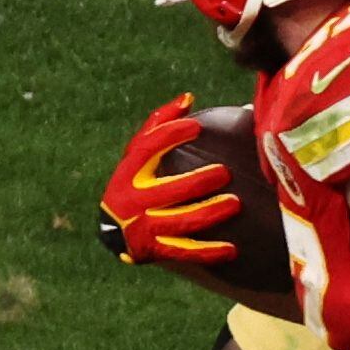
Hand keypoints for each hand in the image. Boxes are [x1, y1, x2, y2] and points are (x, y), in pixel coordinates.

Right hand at [95, 91, 240, 269]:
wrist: (115, 232)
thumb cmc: (136, 181)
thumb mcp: (138, 155)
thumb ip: (159, 126)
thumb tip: (189, 98)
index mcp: (129, 173)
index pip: (147, 150)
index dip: (170, 136)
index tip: (197, 126)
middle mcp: (134, 201)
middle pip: (168, 191)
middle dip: (197, 182)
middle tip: (225, 173)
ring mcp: (144, 228)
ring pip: (180, 222)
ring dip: (209, 214)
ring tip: (235, 204)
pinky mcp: (156, 250)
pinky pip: (185, 251)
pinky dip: (208, 252)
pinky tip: (232, 249)